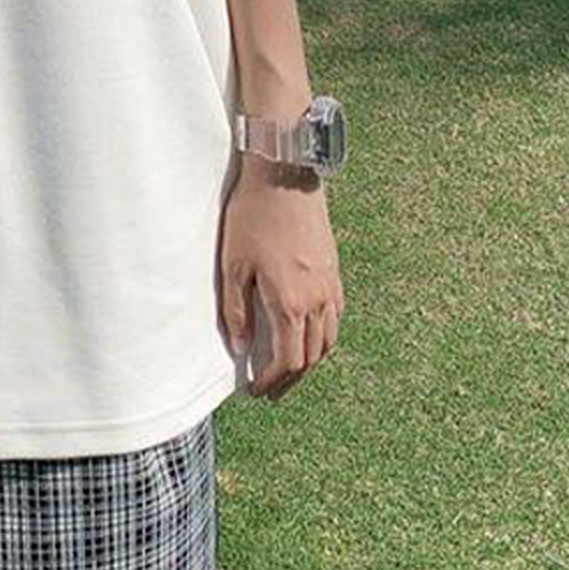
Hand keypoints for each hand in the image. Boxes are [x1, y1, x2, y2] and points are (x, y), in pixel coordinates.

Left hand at [219, 157, 344, 398]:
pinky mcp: (335, 271)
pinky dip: (323, 336)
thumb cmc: (254, 218)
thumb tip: (240, 348)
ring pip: (328, 340)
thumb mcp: (233, 266)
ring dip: (310, 360)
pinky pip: (335, 317)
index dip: (273, 381)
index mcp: (290, 304)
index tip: (258, 390)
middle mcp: (317, 301)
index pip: (288, 361)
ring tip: (289, 368)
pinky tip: (308, 333)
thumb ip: (236, 311)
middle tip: (272, 389)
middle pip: (311, 357)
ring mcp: (330, 286)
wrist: (285, 179)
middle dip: (291, 378)